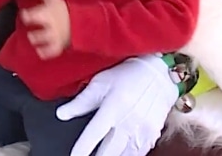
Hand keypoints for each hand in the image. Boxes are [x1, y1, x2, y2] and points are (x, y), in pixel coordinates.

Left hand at [20, 0, 69, 59]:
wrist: (82, 20)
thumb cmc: (64, 9)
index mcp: (48, 14)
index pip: (31, 16)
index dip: (26, 15)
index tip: (25, 14)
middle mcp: (51, 27)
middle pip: (37, 33)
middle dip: (32, 32)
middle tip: (31, 29)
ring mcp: (56, 37)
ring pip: (43, 41)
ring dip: (36, 40)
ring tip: (33, 38)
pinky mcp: (60, 45)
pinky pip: (51, 52)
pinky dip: (45, 52)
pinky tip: (40, 51)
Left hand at [57, 55, 177, 155]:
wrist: (159, 73)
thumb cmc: (127, 75)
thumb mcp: (100, 83)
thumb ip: (81, 101)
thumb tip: (61, 114)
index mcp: (112, 108)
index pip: (93, 136)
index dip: (81, 150)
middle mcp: (128, 122)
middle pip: (109, 152)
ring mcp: (142, 131)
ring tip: (103, 154)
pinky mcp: (152, 136)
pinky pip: (138, 154)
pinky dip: (127, 155)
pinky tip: (119, 153)